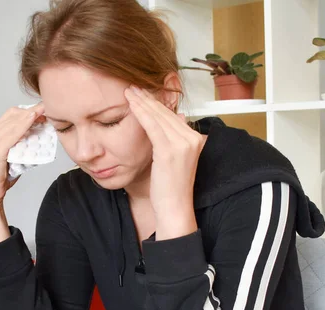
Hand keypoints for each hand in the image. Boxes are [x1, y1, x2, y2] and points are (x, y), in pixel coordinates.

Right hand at [0, 103, 45, 216]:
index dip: (27, 111)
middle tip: (47, 110)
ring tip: (45, 112)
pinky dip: (24, 124)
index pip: (11, 115)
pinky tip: (34, 119)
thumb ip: (19, 143)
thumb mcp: (12, 155)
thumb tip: (37, 135)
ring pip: (14, 122)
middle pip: (13, 115)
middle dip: (31, 111)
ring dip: (31, 115)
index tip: (43, 110)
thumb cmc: (1, 177)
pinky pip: (13, 133)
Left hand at [123, 85, 203, 238]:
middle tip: (132, 87)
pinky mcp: (170, 151)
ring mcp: (183, 144)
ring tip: (128, 92)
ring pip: (159, 117)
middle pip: (166, 113)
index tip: (143, 93)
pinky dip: (141, 114)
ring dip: (142, 102)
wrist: (174, 208)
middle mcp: (193, 139)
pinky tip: (131, 105)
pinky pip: (153, 127)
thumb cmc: (171, 188)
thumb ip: (176, 137)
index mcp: (196, 139)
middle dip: (147, 98)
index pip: (173, 115)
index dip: (156, 103)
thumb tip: (178, 116)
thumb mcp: (175, 159)